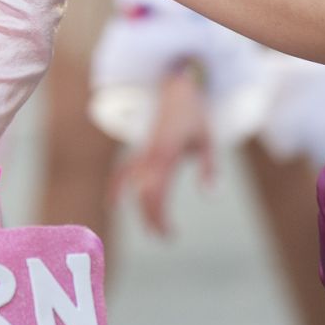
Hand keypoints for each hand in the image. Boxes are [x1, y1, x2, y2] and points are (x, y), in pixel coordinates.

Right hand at [111, 61, 214, 238]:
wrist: (176, 88)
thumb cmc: (194, 114)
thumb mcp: (208, 140)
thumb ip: (210, 169)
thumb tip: (209, 197)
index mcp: (164, 155)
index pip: (156, 194)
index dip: (159, 217)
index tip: (169, 234)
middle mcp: (148, 155)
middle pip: (143, 194)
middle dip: (151, 218)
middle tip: (164, 237)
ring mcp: (142, 151)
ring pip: (134, 186)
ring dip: (139, 207)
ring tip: (150, 228)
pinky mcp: (141, 149)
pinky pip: (124, 171)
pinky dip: (118, 187)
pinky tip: (114, 202)